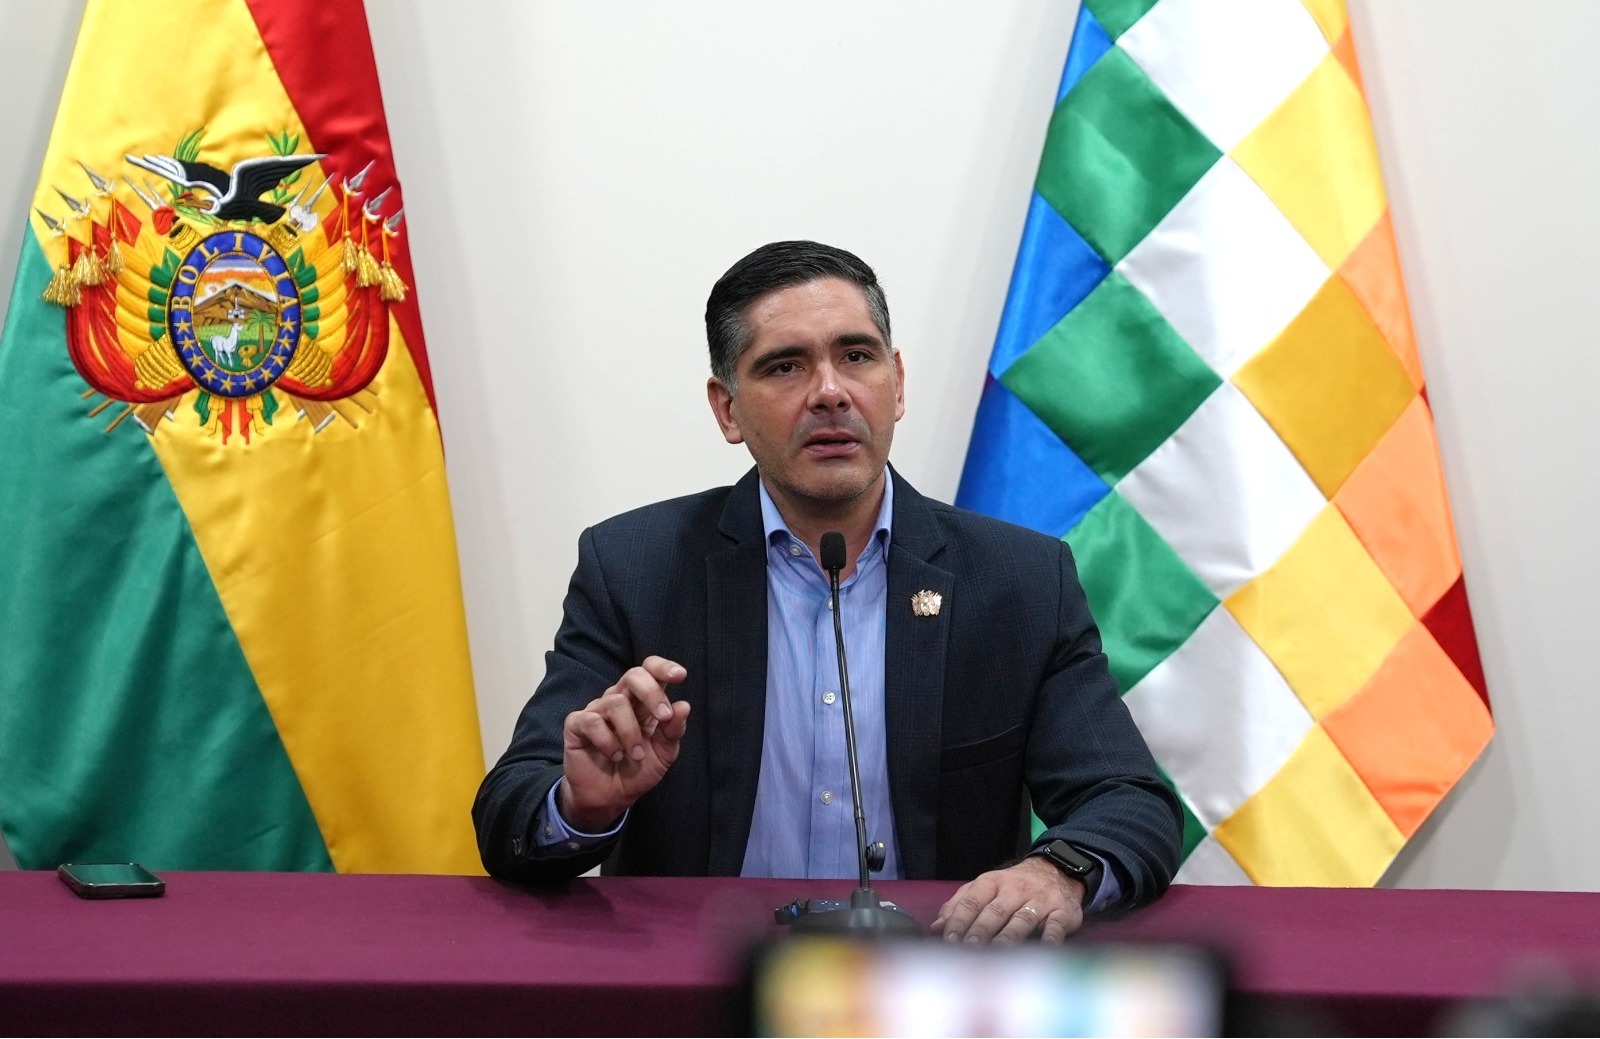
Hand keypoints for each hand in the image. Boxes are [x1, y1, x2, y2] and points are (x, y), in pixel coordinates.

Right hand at [559, 656, 690, 831]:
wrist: (610, 797)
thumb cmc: (638, 770)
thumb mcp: (663, 754)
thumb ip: (673, 731)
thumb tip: (684, 705)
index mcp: (642, 702)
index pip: (649, 671)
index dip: (663, 667)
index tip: (681, 675)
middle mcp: (620, 700)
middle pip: (633, 675)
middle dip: (651, 692)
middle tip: (664, 715)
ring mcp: (597, 710)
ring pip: (616, 703)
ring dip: (631, 732)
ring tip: (636, 755)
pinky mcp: (577, 724)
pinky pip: (592, 721)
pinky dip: (607, 741)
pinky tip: (613, 755)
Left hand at [932, 856, 1085, 944]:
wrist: (1055, 870)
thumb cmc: (1012, 886)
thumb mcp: (984, 888)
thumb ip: (959, 905)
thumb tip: (936, 928)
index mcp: (991, 883)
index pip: (972, 902)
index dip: (959, 921)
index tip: (949, 939)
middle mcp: (1015, 890)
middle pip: (994, 912)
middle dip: (980, 931)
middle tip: (968, 949)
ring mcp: (1039, 901)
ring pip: (1021, 920)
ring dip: (1009, 936)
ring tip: (998, 952)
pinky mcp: (1061, 913)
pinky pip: (1055, 926)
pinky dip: (1050, 939)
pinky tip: (1043, 950)